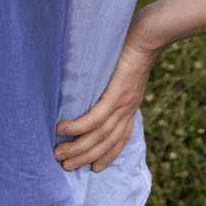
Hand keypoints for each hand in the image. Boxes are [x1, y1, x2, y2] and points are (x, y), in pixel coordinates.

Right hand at [53, 39, 155, 172]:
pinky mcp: (114, 95)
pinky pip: (94, 118)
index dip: (108, 155)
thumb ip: (115, 85)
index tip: (95, 167)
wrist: (146, 38)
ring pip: (98, 135)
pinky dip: (78, 127)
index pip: (120, 139)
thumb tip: (97, 87)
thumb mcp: (127, 74)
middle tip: (65, 165)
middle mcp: (127, 110)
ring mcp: (121, 104)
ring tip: (59, 153)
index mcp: (131, 107)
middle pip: (105, 143)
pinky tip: (63, 130)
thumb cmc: (132, 49)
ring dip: (77, 148)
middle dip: (85, 157)